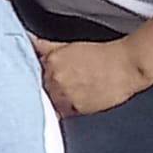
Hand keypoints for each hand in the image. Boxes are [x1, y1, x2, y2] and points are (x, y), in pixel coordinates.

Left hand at [34, 38, 148, 116]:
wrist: (125, 66)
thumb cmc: (100, 55)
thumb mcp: (67, 46)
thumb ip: (44, 46)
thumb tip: (27, 39)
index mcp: (50, 61)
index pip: (30, 72)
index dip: (34, 76)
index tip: (35, 78)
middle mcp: (55, 78)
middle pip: (39, 88)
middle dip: (43, 88)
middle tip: (56, 87)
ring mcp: (65, 95)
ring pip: (49, 102)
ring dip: (53, 100)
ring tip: (66, 95)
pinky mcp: (77, 109)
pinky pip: (63, 113)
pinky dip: (65, 109)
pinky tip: (73, 102)